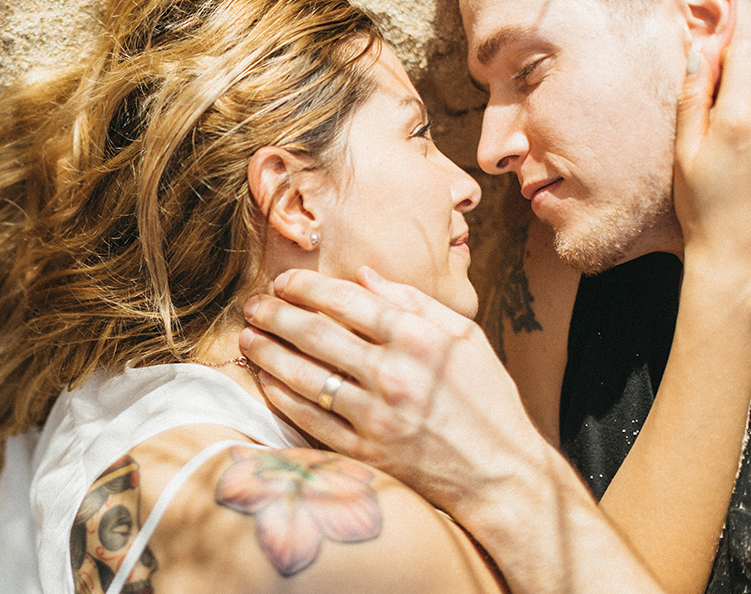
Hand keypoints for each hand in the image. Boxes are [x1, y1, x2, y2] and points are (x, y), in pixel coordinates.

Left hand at [241, 266, 547, 521]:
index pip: (346, 300)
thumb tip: (364, 275)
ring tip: (249, 337)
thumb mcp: (465, 338)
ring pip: (304, 375)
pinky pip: (309, 417)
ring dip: (268, 352)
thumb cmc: (486, 401)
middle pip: (316, 333)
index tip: (283, 281)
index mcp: (420, 338)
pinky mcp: (365, 452)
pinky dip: (281, 395)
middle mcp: (395, 374)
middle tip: (253, 305)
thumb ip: (414, 301)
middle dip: (276, 313)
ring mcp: (377, 416)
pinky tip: (265, 378)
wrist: (501, 476)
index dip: (306, 286)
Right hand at [675, 39, 750, 272]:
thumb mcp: (686, 150)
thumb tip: (701, 52)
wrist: (741, 249)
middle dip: (746, 47)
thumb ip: (694, 98)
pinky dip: (750, 92)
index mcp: (741, 115)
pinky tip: (738, 106)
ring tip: (731, 78)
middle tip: (726, 42)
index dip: (738, 21)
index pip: (745, 49)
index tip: (728, 4)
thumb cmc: (705, 205)